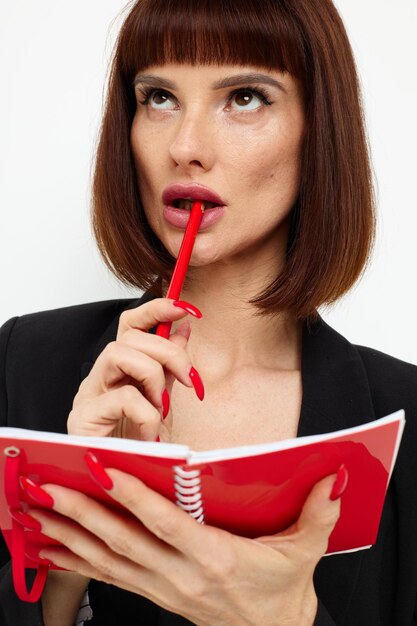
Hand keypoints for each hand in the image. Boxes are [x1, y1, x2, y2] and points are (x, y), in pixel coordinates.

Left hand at [28, 470, 344, 625]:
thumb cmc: (283, 589)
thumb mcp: (306, 551)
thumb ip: (318, 513)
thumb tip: (334, 478)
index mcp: (216, 558)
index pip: (167, 522)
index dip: (134, 495)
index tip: (105, 468)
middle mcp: (182, 575)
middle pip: (125, 540)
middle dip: (84, 512)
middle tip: (51, 485)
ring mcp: (164, 588)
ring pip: (109, 559)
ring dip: (72, 534)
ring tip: (40, 512)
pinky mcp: (156, 593)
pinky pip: (110, 577)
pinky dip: (79, 562)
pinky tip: (53, 549)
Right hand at [67, 298, 202, 439]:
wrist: (121, 482)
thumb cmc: (139, 441)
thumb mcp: (165, 397)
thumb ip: (171, 362)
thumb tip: (184, 325)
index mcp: (121, 368)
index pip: (130, 323)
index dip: (157, 308)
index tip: (186, 309)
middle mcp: (101, 375)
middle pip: (129, 336)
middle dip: (168, 352)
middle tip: (188, 379)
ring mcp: (89, 395)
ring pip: (117, 354)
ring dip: (152, 376)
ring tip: (162, 406)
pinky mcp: (84, 418)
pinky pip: (121, 397)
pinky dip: (146, 412)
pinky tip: (151, 432)